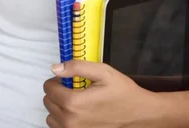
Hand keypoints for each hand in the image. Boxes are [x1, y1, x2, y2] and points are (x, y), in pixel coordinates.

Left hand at [43, 60, 162, 127]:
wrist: (140, 115)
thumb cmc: (122, 92)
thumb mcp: (102, 72)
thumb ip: (76, 67)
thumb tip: (55, 68)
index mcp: (74, 103)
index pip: (48, 88)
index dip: (57, 80)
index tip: (68, 79)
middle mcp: (71, 122)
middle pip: (48, 102)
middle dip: (57, 92)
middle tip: (74, 89)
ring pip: (51, 118)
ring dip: (58, 107)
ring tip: (76, 102)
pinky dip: (64, 120)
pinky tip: (78, 113)